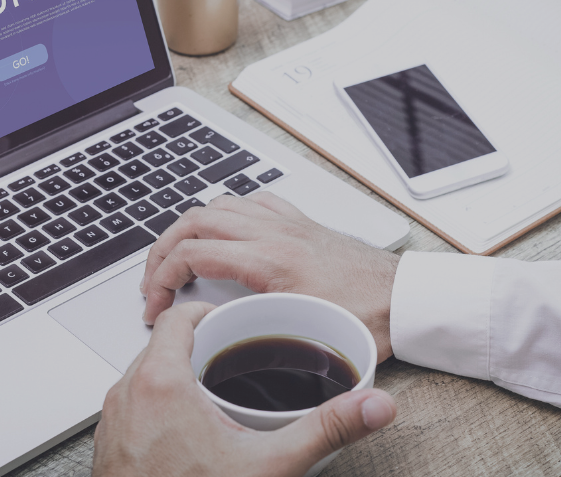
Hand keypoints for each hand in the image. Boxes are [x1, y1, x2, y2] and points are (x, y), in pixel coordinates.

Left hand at [93, 302, 397, 476]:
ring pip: (142, 376)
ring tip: (210, 395)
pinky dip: (155, 407)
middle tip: (229, 359)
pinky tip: (185, 432)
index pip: (176, 319)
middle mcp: (127, 395)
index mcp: (161, 383)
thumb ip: (325, 428)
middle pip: (160, 346)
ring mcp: (113, 422)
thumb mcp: (270, 465)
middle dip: (195, 347)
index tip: (227, 323)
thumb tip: (371, 406)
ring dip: (173, 377)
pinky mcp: (108, 446)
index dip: (205, 313)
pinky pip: (131, 407)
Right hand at [140, 192, 399, 361]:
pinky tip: (224, 233)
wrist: (406, 297)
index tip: (156, 304)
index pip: (193, 252)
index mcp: (271, 260)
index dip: (162, 278)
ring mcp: (286, 222)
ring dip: (189, 227)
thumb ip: (264, 341)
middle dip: (162, 249)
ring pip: (219, 204)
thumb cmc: (369, 316)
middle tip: (154, 280)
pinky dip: (227, 212)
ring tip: (178, 256)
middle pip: (195, 220)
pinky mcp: (299, 222)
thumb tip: (234, 361)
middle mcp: (273, 232)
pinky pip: (251, 200)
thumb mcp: (308, 338)